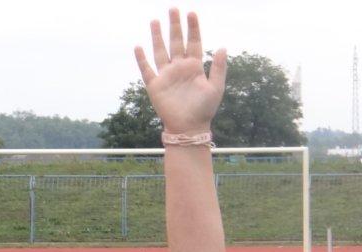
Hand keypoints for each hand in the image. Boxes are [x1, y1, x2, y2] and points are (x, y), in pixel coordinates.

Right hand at [135, 9, 226, 133]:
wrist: (189, 128)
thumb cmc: (204, 110)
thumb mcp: (216, 88)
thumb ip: (219, 68)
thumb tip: (223, 47)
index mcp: (195, 67)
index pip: (194, 42)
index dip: (193, 28)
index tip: (191, 13)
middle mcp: (179, 68)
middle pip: (176, 42)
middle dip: (175, 26)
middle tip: (173, 9)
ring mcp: (166, 75)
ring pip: (160, 51)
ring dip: (157, 36)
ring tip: (155, 21)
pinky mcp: (155, 86)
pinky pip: (146, 69)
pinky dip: (141, 59)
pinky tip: (138, 47)